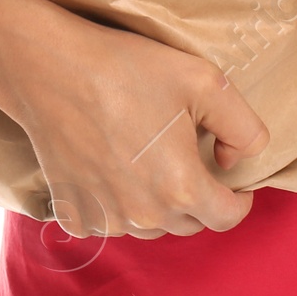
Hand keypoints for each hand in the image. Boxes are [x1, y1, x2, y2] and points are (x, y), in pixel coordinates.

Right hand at [0, 0, 269, 237]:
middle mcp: (144, 216)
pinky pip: (110, 222)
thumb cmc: (128, 70)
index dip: (239, 199)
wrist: (54, 69)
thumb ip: (242, 127)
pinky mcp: (74, 213)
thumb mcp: (205, 81)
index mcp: (181, 188)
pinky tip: (113, 166)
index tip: (234, 181)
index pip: (227, 217)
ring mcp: (106, 219)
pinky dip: (119, 204)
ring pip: (149, 226)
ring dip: (158, 203)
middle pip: (188, 222)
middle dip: (198, 197)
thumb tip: (235, 160)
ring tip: (149, 157)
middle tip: (189, 156)